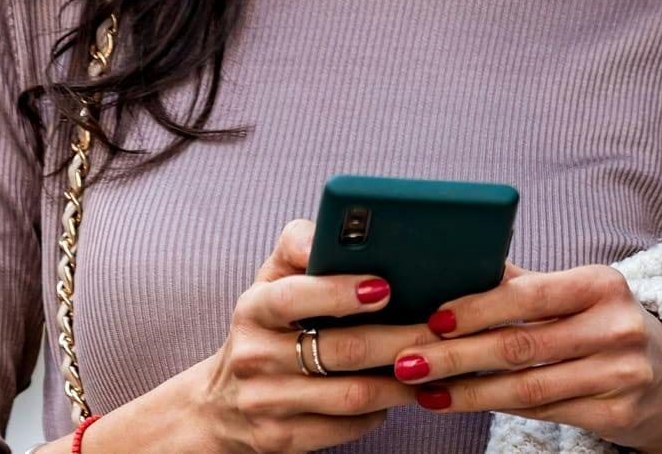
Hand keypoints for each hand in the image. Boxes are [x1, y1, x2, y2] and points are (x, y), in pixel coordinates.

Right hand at [175, 218, 445, 452]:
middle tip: (440, 329)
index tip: (385, 287)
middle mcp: (253, 356)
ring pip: (352, 395)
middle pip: (341, 350)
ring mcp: (266, 403)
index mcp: (253, 308)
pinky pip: (346, 426)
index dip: (341, 292)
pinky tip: (401, 393)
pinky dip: (380, 411)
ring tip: (433, 362)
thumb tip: (334, 228)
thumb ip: (300, 244)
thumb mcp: (273, 279)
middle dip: (400, 339)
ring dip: (402, 381)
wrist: (221, 404)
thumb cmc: (268, 324)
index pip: (295, 296)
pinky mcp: (281, 440)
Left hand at [394, 260, 661, 453]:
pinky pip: (544, 413)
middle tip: (409, 361)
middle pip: (521, 345)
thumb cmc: (605, 324)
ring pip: (527, 387)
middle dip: (456, 355)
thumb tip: (462, 263)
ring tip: (425, 389)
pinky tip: (464, 403)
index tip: (434, 318)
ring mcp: (620, 374)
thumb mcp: (579, 294)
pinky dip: (498, 408)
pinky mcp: (617, 414)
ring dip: (468, 391)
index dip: (478, 307)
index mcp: (602, 285)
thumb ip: (525, 283)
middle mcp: (615, 328)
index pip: (530, 296)